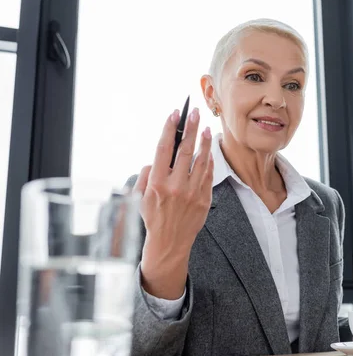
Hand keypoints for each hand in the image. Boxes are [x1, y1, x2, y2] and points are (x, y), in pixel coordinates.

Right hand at [133, 108, 213, 298]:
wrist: (169, 243)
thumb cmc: (152, 217)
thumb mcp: (140, 197)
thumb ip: (147, 175)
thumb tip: (157, 159)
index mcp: (157, 183)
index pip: (163, 149)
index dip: (169, 129)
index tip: (174, 114)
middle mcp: (175, 186)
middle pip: (185, 150)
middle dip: (190, 128)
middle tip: (195, 112)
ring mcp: (192, 193)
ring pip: (201, 161)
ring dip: (204, 142)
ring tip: (206, 128)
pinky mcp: (204, 199)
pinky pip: (208, 175)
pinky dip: (209, 162)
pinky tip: (208, 151)